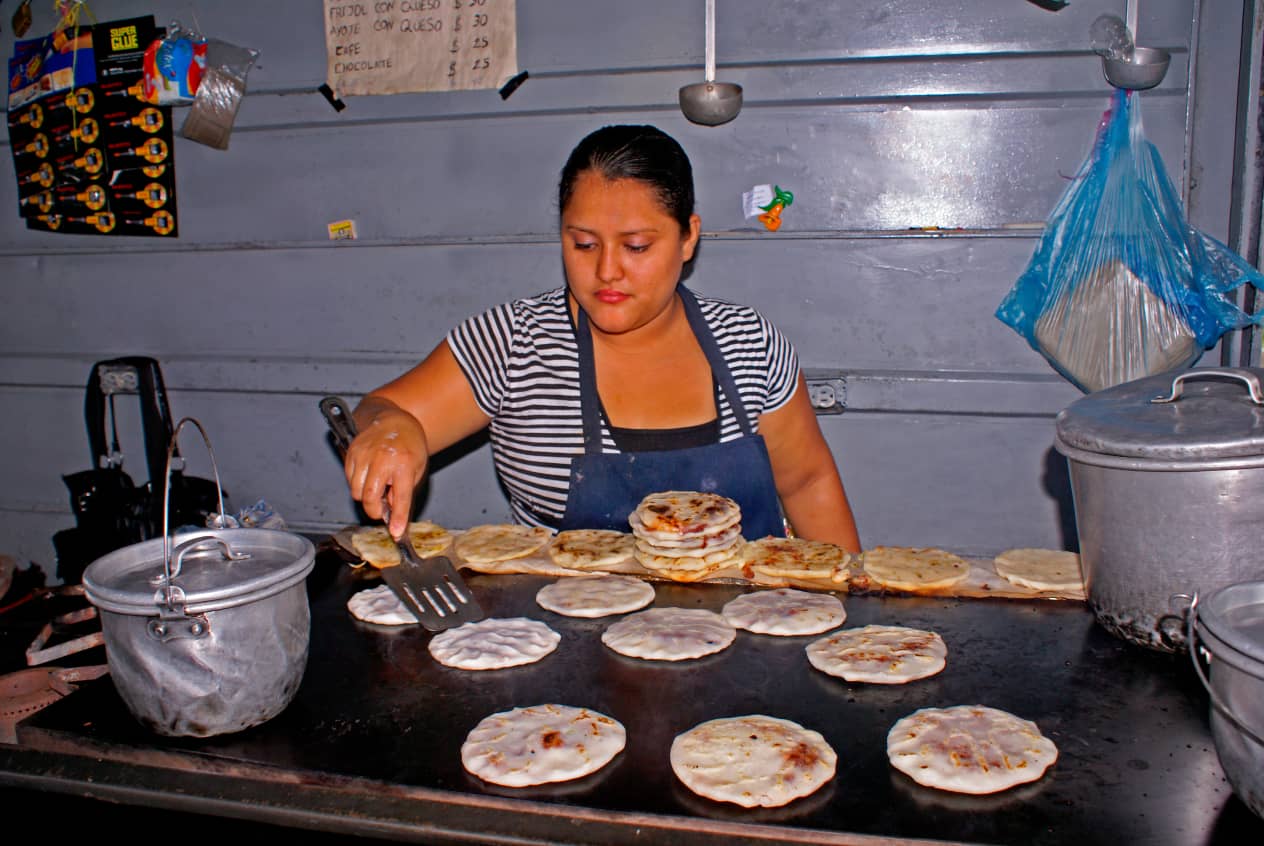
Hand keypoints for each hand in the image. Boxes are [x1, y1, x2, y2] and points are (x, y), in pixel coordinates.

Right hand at [344, 398, 428, 539]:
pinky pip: (349, 480)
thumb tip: (391, 514)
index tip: (396, 533)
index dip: (397, 518)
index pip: (400, 498)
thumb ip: (403, 491)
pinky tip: (369, 475)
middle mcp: (382, 459)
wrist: (395, 420)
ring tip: (378, 486)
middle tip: (382, 509)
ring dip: (365, 497)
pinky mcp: (351, 452)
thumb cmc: (409, 445)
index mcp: (404, 464)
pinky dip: (357, 484)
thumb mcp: (417, 469)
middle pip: (369, 498)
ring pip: (355, 492)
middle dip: (374, 510)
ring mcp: (363, 454)